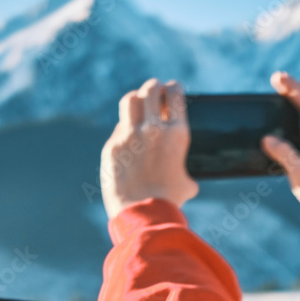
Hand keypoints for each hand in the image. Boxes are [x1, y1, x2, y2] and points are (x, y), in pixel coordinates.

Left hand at [101, 78, 199, 219]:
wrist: (143, 213)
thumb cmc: (169, 201)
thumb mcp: (187, 183)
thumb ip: (185, 171)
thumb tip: (187, 180)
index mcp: (176, 134)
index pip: (175, 95)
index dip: (174, 88)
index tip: (173, 88)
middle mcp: (153, 129)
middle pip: (151, 90)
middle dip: (154, 87)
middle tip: (156, 90)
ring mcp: (129, 135)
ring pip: (130, 100)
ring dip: (136, 98)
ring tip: (138, 102)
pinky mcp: (112, 146)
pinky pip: (118, 128)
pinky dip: (125, 127)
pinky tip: (127, 134)